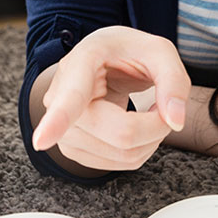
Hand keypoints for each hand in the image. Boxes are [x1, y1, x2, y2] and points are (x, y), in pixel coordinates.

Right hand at [31, 25, 192, 174]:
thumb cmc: (126, 52)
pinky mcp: (71, 147)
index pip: (71, 98)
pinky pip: (118, 164)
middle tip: (163, 104)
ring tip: (146, 112)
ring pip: (122, 155)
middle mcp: (62, 97)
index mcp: (81, 63)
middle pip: (120, 134)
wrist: (102, 61)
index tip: (41, 140)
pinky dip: (138, 150)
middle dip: (156, 126)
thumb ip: (173, 81)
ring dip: (150, 139)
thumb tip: (175, 120)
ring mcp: (62, 128)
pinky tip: (134, 126)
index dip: (56, 121)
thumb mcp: (159, 52)